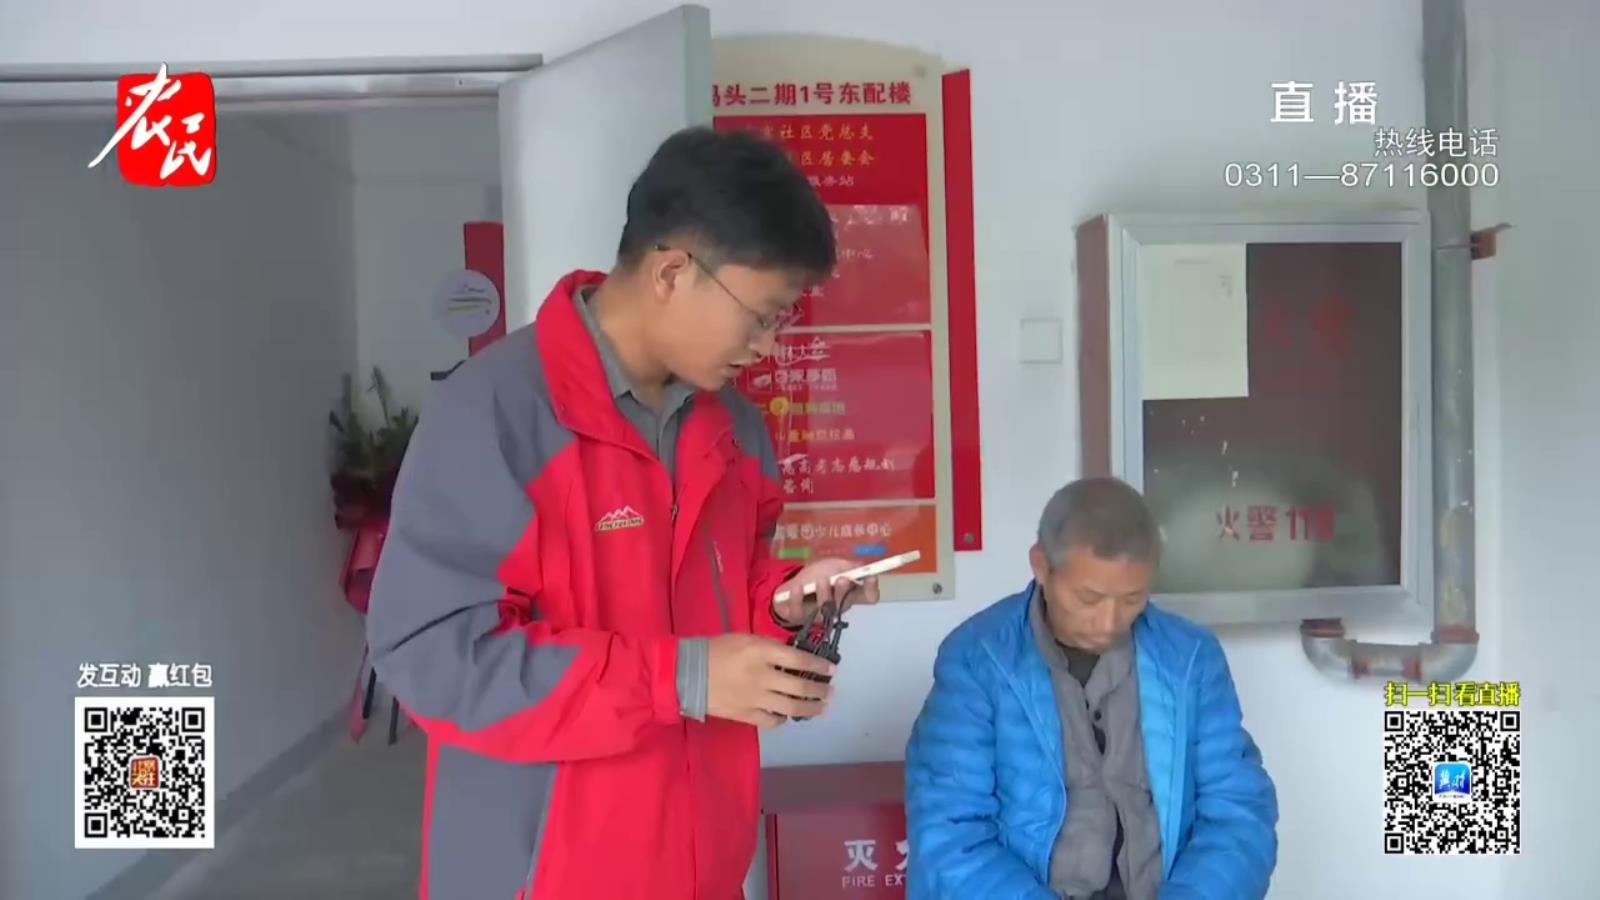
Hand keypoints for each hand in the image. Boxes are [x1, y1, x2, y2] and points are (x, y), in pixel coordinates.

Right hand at [706, 633, 835, 727]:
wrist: (688, 674)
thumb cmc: (718, 650)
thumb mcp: (746, 638)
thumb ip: (771, 647)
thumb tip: (795, 657)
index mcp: (761, 653)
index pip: (799, 661)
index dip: (819, 666)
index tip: (831, 669)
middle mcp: (763, 677)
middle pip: (800, 687)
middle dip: (820, 690)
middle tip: (830, 691)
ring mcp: (755, 699)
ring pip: (791, 708)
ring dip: (811, 708)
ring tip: (821, 707)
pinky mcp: (746, 715)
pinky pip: (772, 721)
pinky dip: (784, 719)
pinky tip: (788, 715)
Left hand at [771, 557, 881, 628]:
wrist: (789, 589)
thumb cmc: (816, 576)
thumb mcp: (833, 565)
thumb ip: (847, 566)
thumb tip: (862, 566)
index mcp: (849, 594)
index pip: (867, 596)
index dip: (871, 589)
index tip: (871, 577)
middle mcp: (836, 606)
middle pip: (845, 603)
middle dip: (845, 591)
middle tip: (843, 579)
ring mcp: (817, 614)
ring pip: (824, 607)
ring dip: (824, 592)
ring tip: (820, 579)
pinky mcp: (799, 616)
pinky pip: (799, 609)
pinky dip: (798, 597)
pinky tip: (797, 588)